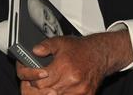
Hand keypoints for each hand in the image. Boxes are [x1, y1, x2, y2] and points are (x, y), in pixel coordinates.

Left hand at [16, 30, 132, 94]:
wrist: (99, 54)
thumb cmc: (80, 49)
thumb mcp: (60, 42)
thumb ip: (46, 46)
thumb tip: (35, 51)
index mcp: (63, 67)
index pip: (39, 82)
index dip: (33, 80)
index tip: (34, 77)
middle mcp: (72, 81)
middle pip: (46, 93)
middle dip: (39, 89)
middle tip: (39, 83)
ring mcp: (79, 91)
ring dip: (50, 93)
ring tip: (50, 87)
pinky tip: (59, 90)